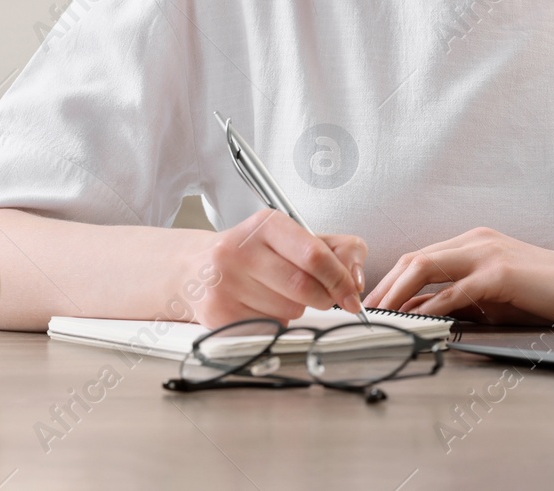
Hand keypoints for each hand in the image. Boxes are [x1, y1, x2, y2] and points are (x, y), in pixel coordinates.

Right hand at [182, 208, 367, 327]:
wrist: (197, 269)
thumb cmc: (254, 254)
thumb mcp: (295, 239)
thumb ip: (337, 250)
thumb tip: (356, 279)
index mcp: (266, 224)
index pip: (314, 254)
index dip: (340, 279)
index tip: (351, 295)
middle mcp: (240, 250)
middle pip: (303, 287)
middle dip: (321, 298)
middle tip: (320, 297)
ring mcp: (225, 283)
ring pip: (287, 311)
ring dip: (295, 311)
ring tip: (277, 295)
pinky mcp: (217, 313)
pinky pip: (268, 329)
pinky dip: (274, 324)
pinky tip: (260, 308)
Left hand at [365, 227, 553, 326]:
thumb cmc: (548, 294)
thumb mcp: (495, 297)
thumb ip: (460, 301)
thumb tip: (422, 314)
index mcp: (474, 242)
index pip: (419, 259)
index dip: (390, 283)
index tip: (371, 307)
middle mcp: (476, 240)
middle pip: (414, 259)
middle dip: (383, 288)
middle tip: (361, 315)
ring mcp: (487, 253)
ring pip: (425, 268)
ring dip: (396, 295)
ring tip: (378, 318)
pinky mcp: (500, 273)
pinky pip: (455, 291)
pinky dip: (431, 308)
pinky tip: (416, 322)